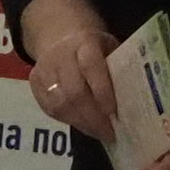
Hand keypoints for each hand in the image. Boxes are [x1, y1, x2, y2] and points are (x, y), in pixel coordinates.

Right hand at [20, 0, 113, 143]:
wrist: (60, 36)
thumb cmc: (95, 47)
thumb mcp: (110, 48)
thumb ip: (118, 68)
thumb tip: (135, 102)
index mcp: (84, 42)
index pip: (91, 67)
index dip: (102, 92)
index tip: (114, 113)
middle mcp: (60, 55)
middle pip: (74, 92)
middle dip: (93, 117)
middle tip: (110, 133)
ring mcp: (44, 69)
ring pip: (60, 104)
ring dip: (81, 123)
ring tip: (99, 133)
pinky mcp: (34, 82)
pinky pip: (50, 108)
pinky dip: (68, 120)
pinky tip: (84, 126)